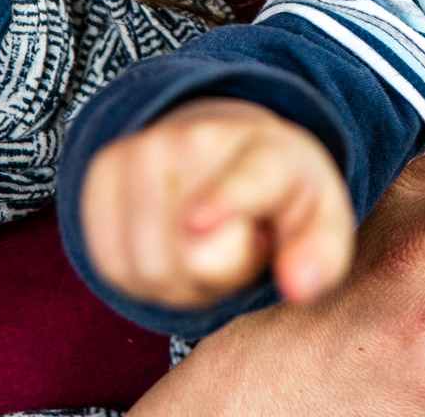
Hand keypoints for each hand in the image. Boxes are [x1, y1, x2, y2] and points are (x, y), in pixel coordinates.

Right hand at [80, 97, 352, 308]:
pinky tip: (165, 242)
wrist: (225, 144)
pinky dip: (136, 274)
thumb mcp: (321, 223)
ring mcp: (145, 148)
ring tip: (202, 243)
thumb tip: (299, 286)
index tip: (198, 221)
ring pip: (145, 268)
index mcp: (272, 153)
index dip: (222, 202)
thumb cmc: (279, 198)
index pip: (246, 180)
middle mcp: (201, 138)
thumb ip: (321, 255)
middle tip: (235, 245)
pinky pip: (108, 263)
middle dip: (216, 278)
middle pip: (191, 258)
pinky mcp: (103, 168)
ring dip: (175, 281)